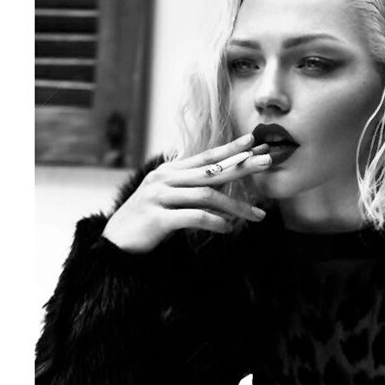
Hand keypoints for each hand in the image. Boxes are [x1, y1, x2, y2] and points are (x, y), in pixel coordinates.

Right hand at [102, 133, 272, 252]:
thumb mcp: (170, 200)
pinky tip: (228, 228)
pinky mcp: (158, 219)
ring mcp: (160, 197)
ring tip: (257, 216)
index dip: (230, 149)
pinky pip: (193, 217)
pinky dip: (214, 222)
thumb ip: (192, 190)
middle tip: (268, 162)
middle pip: (211, 171)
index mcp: (169, 172)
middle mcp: (164, 179)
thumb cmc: (148, 221)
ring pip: (206, 196)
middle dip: (241, 166)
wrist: (116, 242)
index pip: (205, 156)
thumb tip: (222, 188)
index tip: (254, 142)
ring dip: (235, 206)